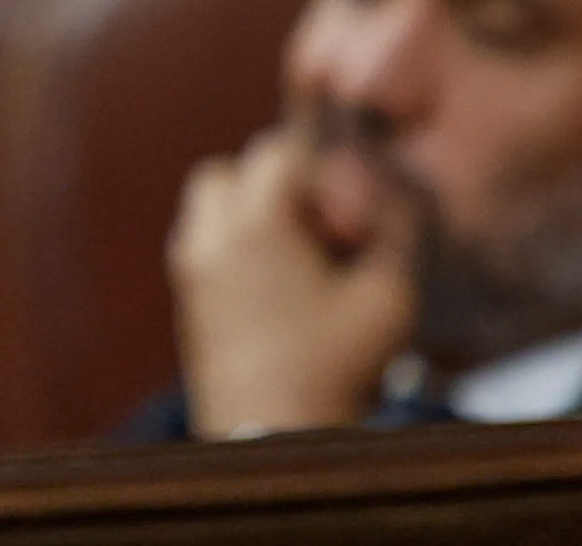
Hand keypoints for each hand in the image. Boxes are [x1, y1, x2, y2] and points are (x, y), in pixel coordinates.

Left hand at [171, 127, 420, 436]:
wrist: (273, 432)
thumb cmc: (337, 364)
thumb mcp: (389, 295)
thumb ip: (396, 230)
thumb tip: (386, 191)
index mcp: (255, 223)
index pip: (277, 151)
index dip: (316, 163)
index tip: (340, 201)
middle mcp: (209, 235)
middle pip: (232, 170)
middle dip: (277, 184)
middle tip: (320, 228)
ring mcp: (189, 265)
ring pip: (211, 203)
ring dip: (250, 211)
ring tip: (298, 256)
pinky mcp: (186, 295)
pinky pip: (202, 241)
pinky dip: (234, 243)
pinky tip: (276, 286)